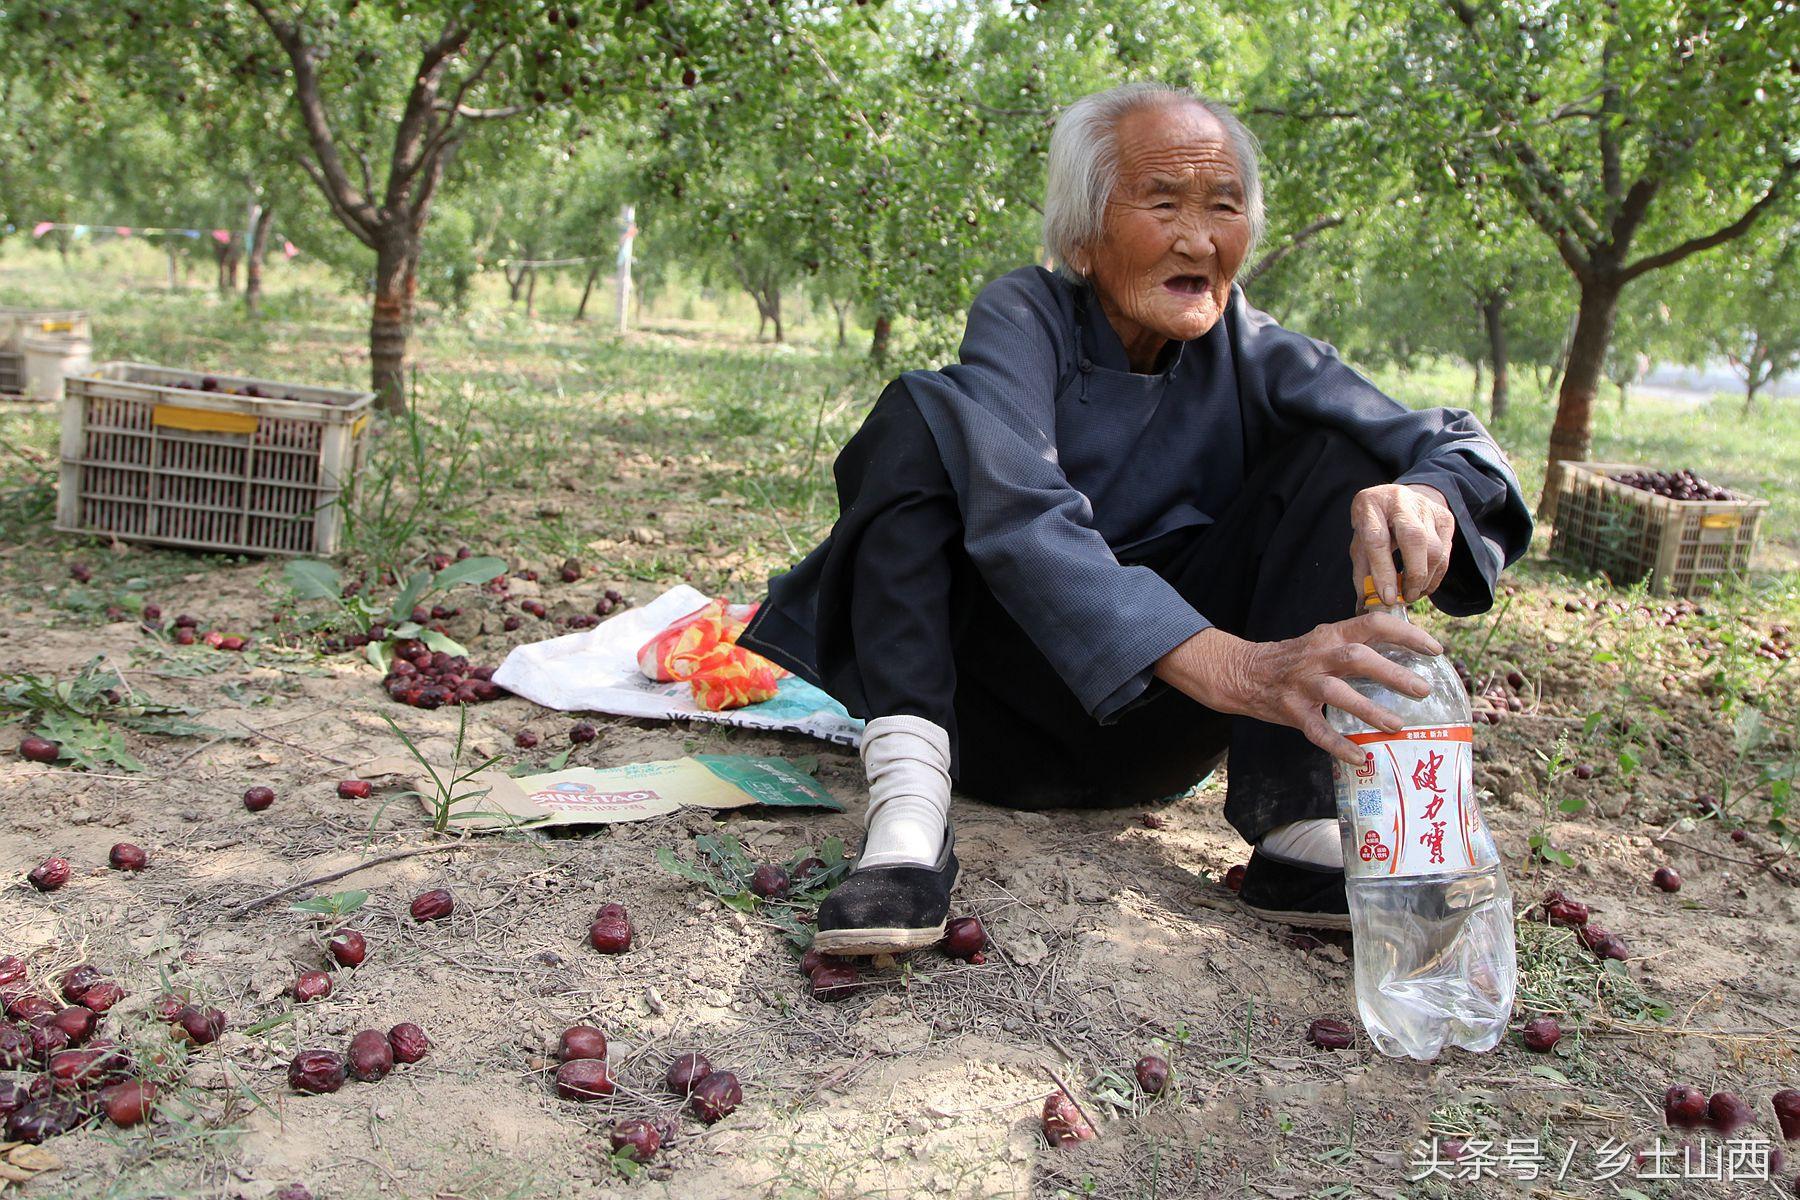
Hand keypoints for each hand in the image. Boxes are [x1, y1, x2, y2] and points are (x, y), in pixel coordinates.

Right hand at [1153, 617, 1443, 764]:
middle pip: (1357, 658)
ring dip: (1369, 709)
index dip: (1406, 633)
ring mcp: (1302, 683)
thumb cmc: (1294, 659)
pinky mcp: (1291, 710)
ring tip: (1397, 726)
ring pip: (1337, 692)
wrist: (1242, 672)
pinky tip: (1359, 756)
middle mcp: (1317, 655)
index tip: (1435, 649)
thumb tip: (1406, 658)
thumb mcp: (1323, 642)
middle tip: (1424, 690)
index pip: (1373, 624)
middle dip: (1392, 673)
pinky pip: (1316, 730)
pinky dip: (1338, 744)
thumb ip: (1356, 645)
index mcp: (1331, 634)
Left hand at [1349, 484, 1455, 604]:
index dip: (1383, 571)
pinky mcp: (1444, 517)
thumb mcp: (1359, 544)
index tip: (1387, 597)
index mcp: (1370, 506)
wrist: (1395, 498)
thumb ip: (1362, 574)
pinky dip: (1437, 574)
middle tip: (1406, 597)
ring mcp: (1425, 507)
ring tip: (1412, 593)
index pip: (1377, 539)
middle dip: (1414, 575)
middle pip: (1414, 539)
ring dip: (1426, 579)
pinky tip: (1424, 585)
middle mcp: (1399, 501)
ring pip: (1435, 548)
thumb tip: (1366, 607)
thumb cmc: (1374, 525)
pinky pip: (1446, 552)